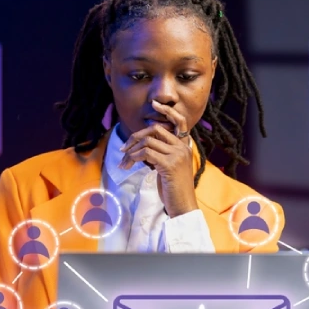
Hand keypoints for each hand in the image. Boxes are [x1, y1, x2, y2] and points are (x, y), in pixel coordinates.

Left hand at [119, 101, 197, 217]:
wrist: (182, 205)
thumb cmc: (173, 189)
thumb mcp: (168, 167)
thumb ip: (160, 153)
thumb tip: (142, 144)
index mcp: (185, 146)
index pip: (179, 121)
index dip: (167, 111)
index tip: (155, 103)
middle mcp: (183, 147)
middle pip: (155, 130)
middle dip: (135, 137)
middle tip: (123, 149)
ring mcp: (177, 155)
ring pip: (148, 141)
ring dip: (131, 151)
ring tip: (124, 162)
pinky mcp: (169, 164)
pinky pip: (146, 153)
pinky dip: (133, 157)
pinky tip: (128, 165)